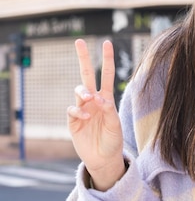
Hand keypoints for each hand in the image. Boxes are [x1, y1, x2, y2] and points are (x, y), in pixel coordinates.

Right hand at [67, 39, 124, 190]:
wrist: (103, 158)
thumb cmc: (113, 140)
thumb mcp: (116, 125)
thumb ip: (109, 111)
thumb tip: (100, 97)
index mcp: (106, 98)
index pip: (107, 74)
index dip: (107, 59)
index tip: (107, 42)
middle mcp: (94, 100)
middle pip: (87, 75)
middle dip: (83, 58)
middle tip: (79, 41)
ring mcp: (82, 109)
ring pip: (79, 90)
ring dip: (83, 91)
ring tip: (89, 97)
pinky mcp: (73, 121)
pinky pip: (72, 109)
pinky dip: (78, 110)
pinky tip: (86, 116)